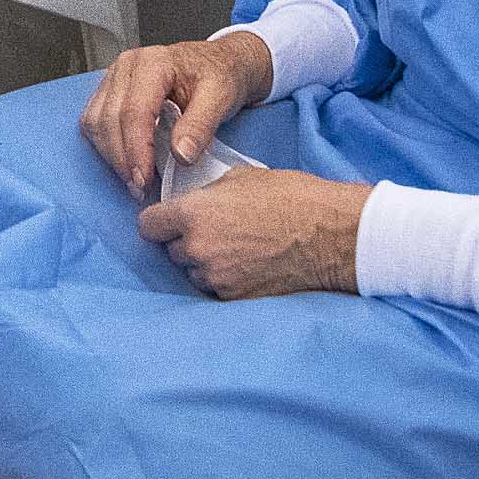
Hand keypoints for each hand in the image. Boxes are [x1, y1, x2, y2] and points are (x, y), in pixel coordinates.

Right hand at [80, 33, 273, 198]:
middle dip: (121, 159)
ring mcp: (114, 78)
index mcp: (153, 63)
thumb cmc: (219, 75)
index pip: (134, 112)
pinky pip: (94, 122)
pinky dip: (106, 147)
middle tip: (141, 188)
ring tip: (135, 180)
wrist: (220, 63)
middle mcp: (127, 67)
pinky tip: (126, 162)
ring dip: (111, 156)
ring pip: (94, 123)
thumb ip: (200, 126)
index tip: (144, 179)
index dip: (136, 149)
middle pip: (108, 119)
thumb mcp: (221, 98)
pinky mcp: (109, 91)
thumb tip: (181, 155)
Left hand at [138, 169, 371, 299]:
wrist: (331, 234)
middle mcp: (197, 249)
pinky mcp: (236, 299)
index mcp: (193, 215)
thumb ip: (207, 194)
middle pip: (171, 251)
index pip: (147, 226)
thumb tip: (195, 203)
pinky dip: (226, 280)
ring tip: (235, 250)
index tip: (168, 222)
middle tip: (214, 232)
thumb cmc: (291, 197)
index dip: (158, 223)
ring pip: (193, 273)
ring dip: (205, 264)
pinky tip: (248, 266)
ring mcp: (216, 278)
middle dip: (185, 242)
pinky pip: (217, 290)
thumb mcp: (240, 179)